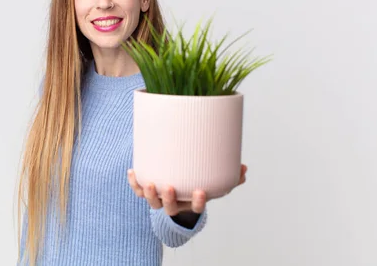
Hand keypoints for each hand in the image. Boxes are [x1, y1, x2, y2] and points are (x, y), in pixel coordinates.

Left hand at [127, 164, 247, 215]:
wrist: (178, 196)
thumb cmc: (197, 187)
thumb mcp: (214, 185)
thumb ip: (230, 179)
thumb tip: (244, 169)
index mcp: (190, 203)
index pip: (195, 207)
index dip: (197, 202)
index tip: (201, 191)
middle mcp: (174, 204)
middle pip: (170, 208)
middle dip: (170, 200)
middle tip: (170, 188)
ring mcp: (160, 199)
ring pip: (153, 202)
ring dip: (150, 194)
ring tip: (150, 183)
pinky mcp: (148, 191)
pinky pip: (139, 190)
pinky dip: (135, 182)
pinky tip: (132, 171)